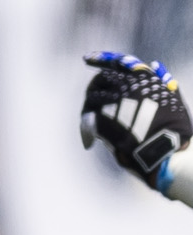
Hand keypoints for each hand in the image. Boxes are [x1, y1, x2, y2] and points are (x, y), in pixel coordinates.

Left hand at [82, 52, 191, 186]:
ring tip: (92, 111)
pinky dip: (88, 120)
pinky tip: (90, 129)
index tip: (89, 58)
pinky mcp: (102, 121)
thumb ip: (162, 79)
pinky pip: (88, 115)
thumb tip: (154, 64)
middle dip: (96, 83)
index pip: (119, 62)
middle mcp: (126, 86)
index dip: (102, 58)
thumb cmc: (172, 126)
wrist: (161, 150)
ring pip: (93, 96)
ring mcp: (112, 103)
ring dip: (91, 103)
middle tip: (93, 91)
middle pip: (102, 78)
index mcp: (144, 78)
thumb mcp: (172, 97)